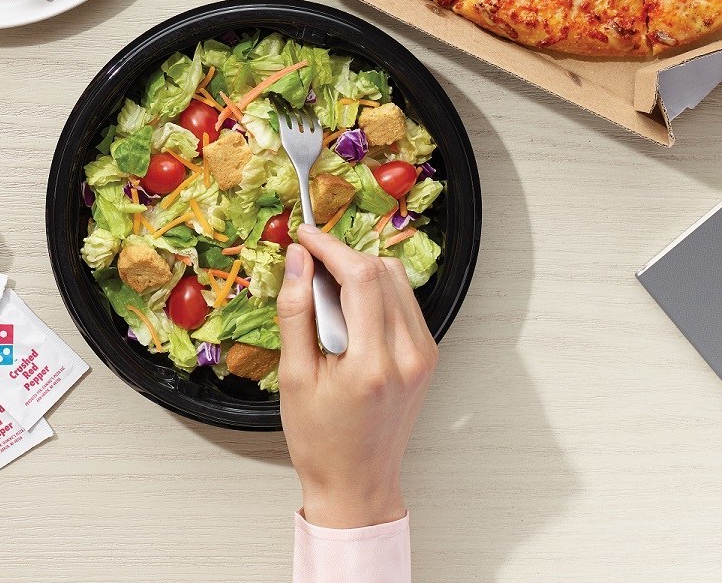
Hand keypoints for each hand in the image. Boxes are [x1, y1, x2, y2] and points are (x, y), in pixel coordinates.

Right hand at [277, 224, 436, 529]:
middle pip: (382, 271)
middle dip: (342, 256)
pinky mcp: (426, 357)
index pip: (360, 277)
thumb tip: (298, 262)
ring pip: (397, 281)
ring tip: (325, 293)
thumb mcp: (294, 377)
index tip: (304, 237)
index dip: (329, 247)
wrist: (357, 484)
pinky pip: (403, 303)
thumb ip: (295, 312)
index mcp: (373, 364)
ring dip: (360, 272)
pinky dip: (375, 293)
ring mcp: (423, 356)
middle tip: (308, 264)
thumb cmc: (321, 441)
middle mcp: (409, 356)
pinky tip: (347, 312)